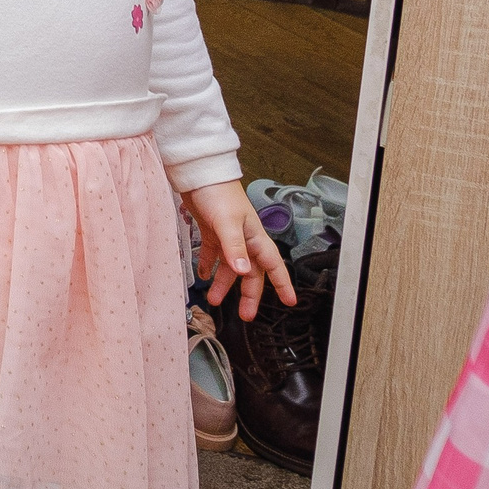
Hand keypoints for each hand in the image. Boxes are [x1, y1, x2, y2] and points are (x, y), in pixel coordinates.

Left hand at [186, 180, 296, 321]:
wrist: (198, 174)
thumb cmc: (218, 192)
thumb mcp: (227, 222)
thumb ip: (234, 247)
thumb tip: (244, 271)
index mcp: (254, 237)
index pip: (273, 265)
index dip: (283, 284)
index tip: (290, 302)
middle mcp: (244, 239)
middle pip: (251, 272)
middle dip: (249, 294)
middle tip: (246, 314)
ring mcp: (228, 236)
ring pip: (231, 266)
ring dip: (224, 283)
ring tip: (214, 300)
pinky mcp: (212, 231)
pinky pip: (214, 254)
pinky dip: (209, 266)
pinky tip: (203, 275)